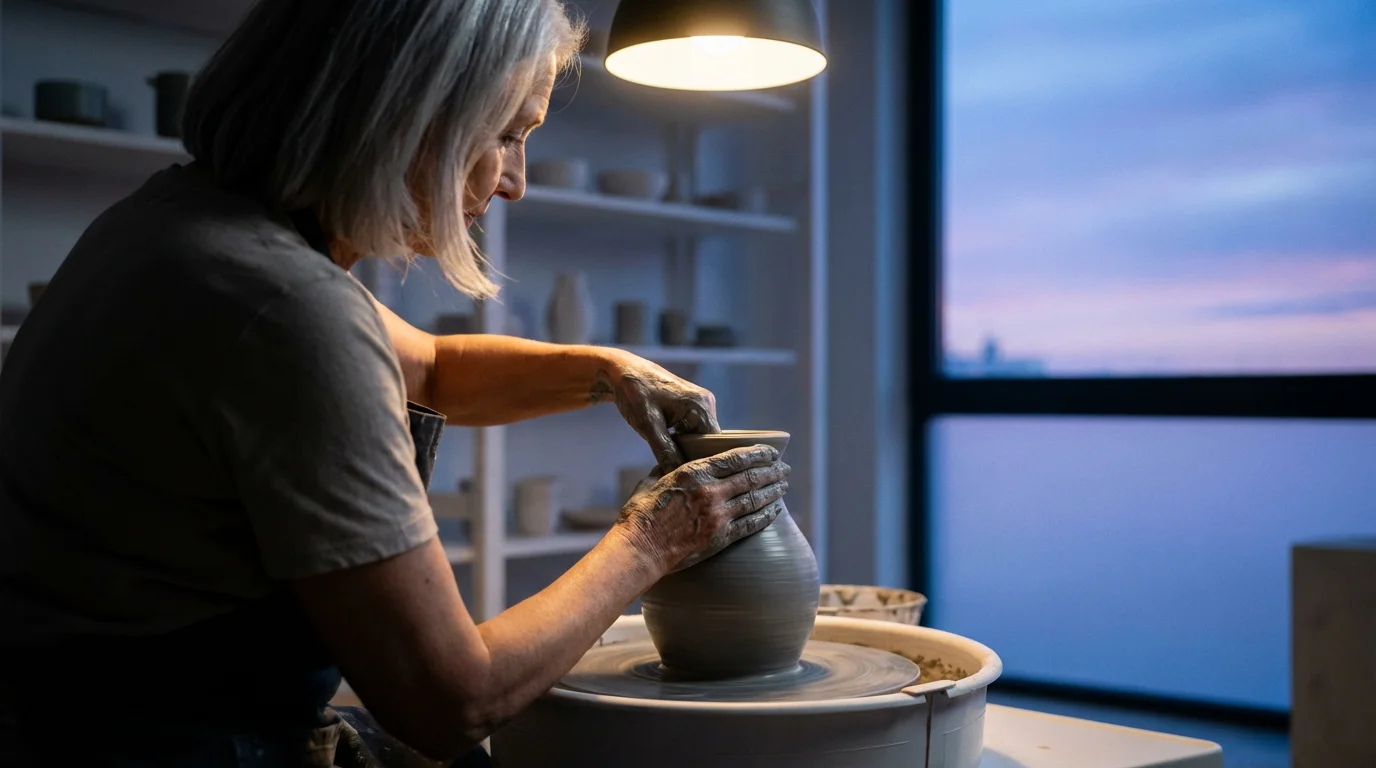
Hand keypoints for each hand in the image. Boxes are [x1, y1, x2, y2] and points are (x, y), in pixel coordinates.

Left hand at [592, 352, 719, 472]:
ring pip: (701, 437)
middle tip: (677, 471)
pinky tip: (671, 449)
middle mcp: (707, 403)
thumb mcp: (648, 425)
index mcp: (701, 405)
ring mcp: (701, 403)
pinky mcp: (692, 405)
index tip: (688, 476)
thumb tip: (677, 474)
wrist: (623, 371)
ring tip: (672, 462)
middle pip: (709, 441)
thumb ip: (665, 450)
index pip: (714, 443)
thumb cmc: (634, 393)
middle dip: (694, 456)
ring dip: (688, 449)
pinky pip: (694, 429)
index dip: (702, 461)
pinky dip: (684, 440)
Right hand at [612, 445, 790, 574]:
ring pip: (754, 500)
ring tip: (784, 486)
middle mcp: (710, 492)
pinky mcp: (720, 538)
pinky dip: (766, 516)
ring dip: (773, 492)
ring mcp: (717, 516)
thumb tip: (676, 458)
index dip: (758, 454)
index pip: (735, 458)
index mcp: (694, 473)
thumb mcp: (652, 480)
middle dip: (772, 472)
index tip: (772, 452)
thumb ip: (670, 467)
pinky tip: (775, 510)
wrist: (641, 548)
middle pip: (750, 478)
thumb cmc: (642, 514)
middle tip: (785, 469)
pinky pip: (750, 524)